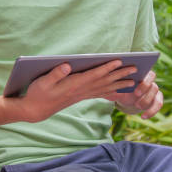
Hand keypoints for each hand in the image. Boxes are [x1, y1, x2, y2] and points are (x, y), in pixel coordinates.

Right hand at [19, 60, 136, 122]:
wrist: (36, 110)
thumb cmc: (38, 93)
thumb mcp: (42, 82)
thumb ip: (55, 73)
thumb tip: (67, 65)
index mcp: (73, 85)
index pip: (94, 75)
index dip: (107, 68)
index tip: (119, 61)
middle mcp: (81, 90)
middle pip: (104, 81)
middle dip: (120, 74)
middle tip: (135, 69)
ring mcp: (81, 95)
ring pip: (104, 88)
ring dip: (119, 84)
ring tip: (133, 81)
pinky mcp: (80, 97)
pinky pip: (100, 94)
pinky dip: (111, 92)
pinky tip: (118, 92)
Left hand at [103, 70, 162, 118]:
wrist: (125, 97)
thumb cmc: (118, 87)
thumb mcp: (114, 85)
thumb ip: (111, 82)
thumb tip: (103, 80)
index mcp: (141, 73)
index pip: (147, 72)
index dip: (142, 77)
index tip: (134, 82)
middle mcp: (150, 81)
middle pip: (152, 83)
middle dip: (144, 88)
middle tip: (135, 93)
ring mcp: (154, 91)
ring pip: (156, 94)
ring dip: (146, 100)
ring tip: (137, 106)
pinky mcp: (156, 100)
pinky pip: (157, 105)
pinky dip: (151, 111)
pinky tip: (143, 117)